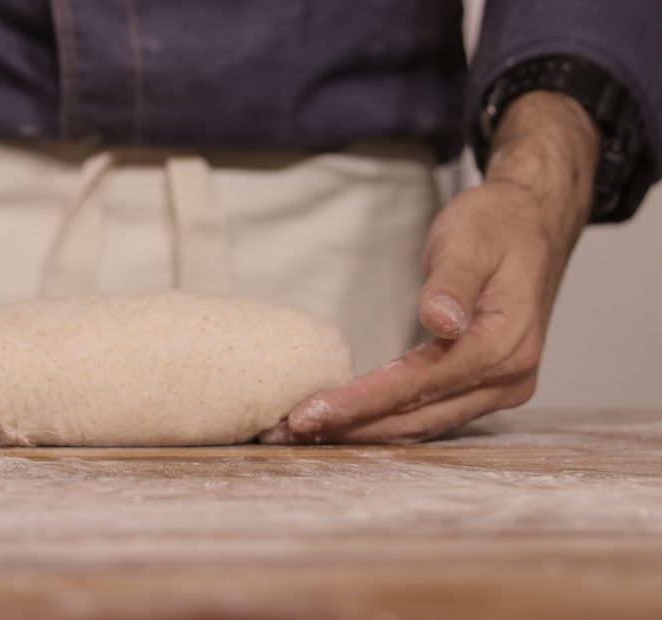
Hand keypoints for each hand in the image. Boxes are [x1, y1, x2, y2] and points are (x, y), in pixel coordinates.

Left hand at [262, 92, 600, 443]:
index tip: (310, 411)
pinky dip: (386, 422)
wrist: (530, 226)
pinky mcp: (485, 389)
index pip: (421, 383)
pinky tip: (346, 423)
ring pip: (423, 424)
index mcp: (505, 343)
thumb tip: (440, 320)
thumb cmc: (496, 227)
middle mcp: (509, 379)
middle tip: (289, 431)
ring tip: (305, 432)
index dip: (363, 401)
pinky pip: (430, 415)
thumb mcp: (470, 240)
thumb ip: (453, 282)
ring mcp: (501, 389)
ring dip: (364, 432)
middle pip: (419, 416)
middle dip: (352, 427)